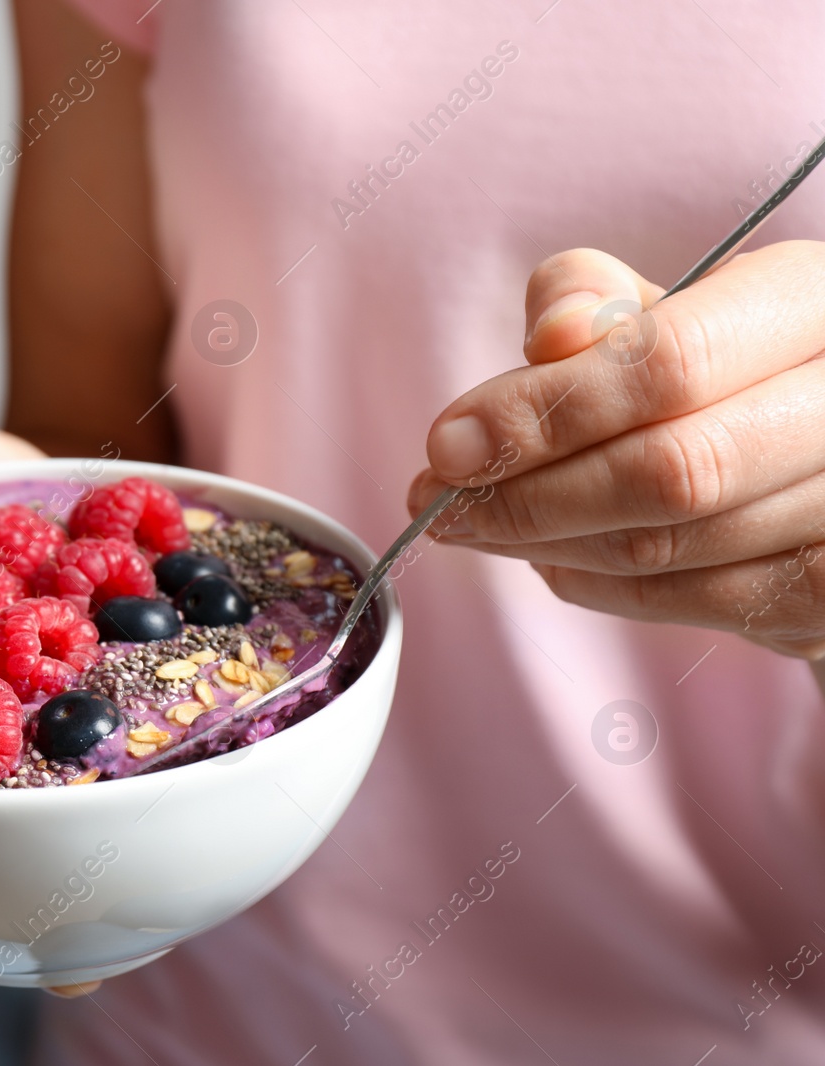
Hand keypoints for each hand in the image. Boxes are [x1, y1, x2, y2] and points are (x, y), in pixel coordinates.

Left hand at [408, 241, 824, 658]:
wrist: (820, 448)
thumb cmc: (727, 361)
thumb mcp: (668, 303)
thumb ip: (597, 300)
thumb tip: (553, 335)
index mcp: (815, 303)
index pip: (673, 364)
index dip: (545, 411)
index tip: (447, 444)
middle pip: (677, 471)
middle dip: (531, 495)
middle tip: (439, 503)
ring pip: (676, 548)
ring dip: (548, 545)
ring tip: (475, 525)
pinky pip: (698, 604)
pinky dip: (601, 585)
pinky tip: (548, 556)